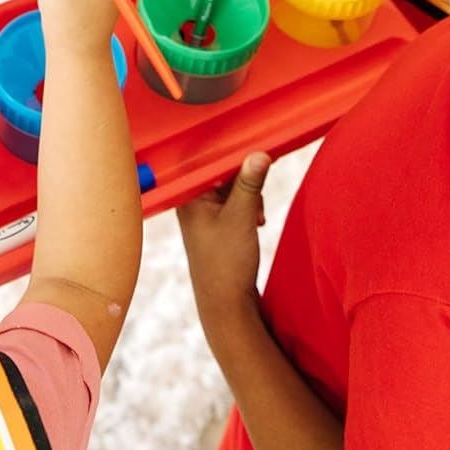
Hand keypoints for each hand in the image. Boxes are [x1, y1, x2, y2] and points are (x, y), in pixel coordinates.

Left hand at [177, 153, 271, 338]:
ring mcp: (200, 212)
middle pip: (221, 172)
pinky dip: (246, 207)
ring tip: (256, 218)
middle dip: (245, 181)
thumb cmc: (227, 263)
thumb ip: (250, 184)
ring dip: (248, 196)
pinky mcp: (212, 223)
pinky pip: (231, 201)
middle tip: (257, 202)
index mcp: (189, 196)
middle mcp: (190, 200)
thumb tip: (260, 153)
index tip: (255, 145)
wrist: (226, 304)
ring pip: (230, 187)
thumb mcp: (242, 218)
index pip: (209, 161)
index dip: (233, 153)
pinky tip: (256, 222)